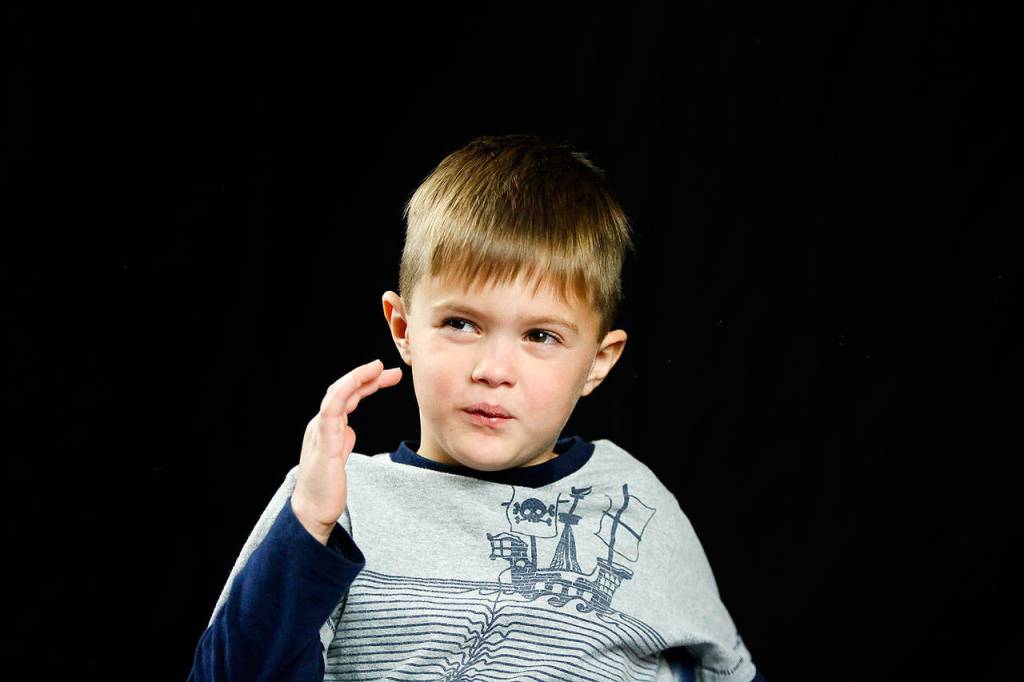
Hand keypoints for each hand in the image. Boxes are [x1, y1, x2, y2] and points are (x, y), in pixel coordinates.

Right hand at [291, 359, 402, 544]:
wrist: (312, 511)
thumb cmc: (326, 486)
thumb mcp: (339, 457)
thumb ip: (343, 441)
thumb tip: (350, 430)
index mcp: (326, 427)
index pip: (347, 397)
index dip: (367, 383)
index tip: (388, 375)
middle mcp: (321, 424)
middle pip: (344, 391)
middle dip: (367, 377)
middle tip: (392, 370)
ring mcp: (321, 432)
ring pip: (337, 395)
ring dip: (357, 378)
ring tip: (379, 368)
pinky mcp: (325, 444)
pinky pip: (331, 411)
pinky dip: (344, 392)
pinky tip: (357, 382)